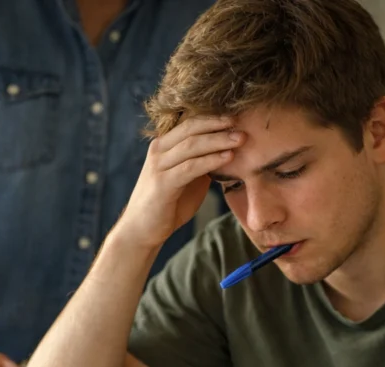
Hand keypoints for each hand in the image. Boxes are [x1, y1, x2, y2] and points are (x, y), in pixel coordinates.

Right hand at [118, 116, 243, 249]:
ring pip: (192, 145)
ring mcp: (159, 166)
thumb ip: (201, 164)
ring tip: (240, 139)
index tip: (236, 117)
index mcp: (164, 145)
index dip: (213, 118)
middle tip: (242, 124)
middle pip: (191, 128)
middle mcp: (158, 150)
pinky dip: (211, 160)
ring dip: (218, 140)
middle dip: (218, 125)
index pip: (190, 123)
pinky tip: (228, 157)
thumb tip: (228, 153)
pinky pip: (190, 167)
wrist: (142, 230)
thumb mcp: (187, 179)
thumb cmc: (167, 204)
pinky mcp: (163, 183)